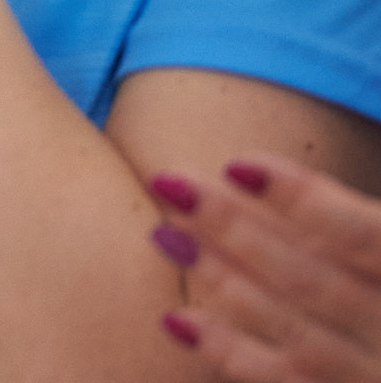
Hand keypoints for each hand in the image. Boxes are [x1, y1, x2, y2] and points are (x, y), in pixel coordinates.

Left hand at [155, 155, 380, 379]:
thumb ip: (361, 220)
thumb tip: (254, 164)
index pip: (366, 236)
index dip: (303, 198)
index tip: (235, 162)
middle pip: (313, 279)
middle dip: (234, 229)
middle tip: (167, 181)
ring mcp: (378, 376)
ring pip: (294, 332)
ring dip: (222, 282)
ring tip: (164, 233)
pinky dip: (231, 355)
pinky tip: (177, 321)